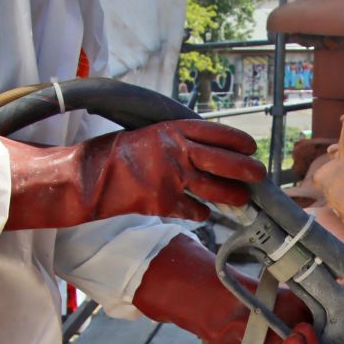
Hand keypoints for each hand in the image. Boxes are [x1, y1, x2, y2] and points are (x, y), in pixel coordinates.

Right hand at [1, 120, 264, 229]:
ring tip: (242, 200)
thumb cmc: (109, 156)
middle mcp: (175, 151)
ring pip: (213, 189)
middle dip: (245, 169)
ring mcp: (171, 177)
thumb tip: (195, 149)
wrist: (84, 180)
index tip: (250, 146)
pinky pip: (192, 210)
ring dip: (230, 196)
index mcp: (170, 130)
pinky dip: (199, 213)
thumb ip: (170, 142)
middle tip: (259, 175)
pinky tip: (204, 214)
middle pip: (221, 161)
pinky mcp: (164, 202)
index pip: (213, 131)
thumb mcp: (143, 136)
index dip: (235, 139)